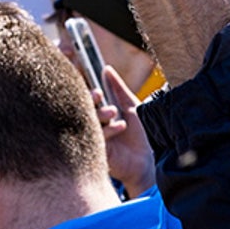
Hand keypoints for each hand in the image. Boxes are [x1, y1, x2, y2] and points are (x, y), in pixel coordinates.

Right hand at [95, 65, 155, 198]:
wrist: (146, 160)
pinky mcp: (96, 151)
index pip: (87, 102)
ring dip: (100, 114)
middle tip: (98, 95)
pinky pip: (96, 137)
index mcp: (98, 115)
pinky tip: (120, 125)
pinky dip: (108, 129)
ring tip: (113, 111)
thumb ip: (117, 87)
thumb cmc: (138, 135)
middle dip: (89, 102)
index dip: (90, 95)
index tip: (98, 91)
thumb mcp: (129, 106)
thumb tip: (106, 68)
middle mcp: (93, 126)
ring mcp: (93, 139)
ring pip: (87, 122)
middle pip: (83, 110)